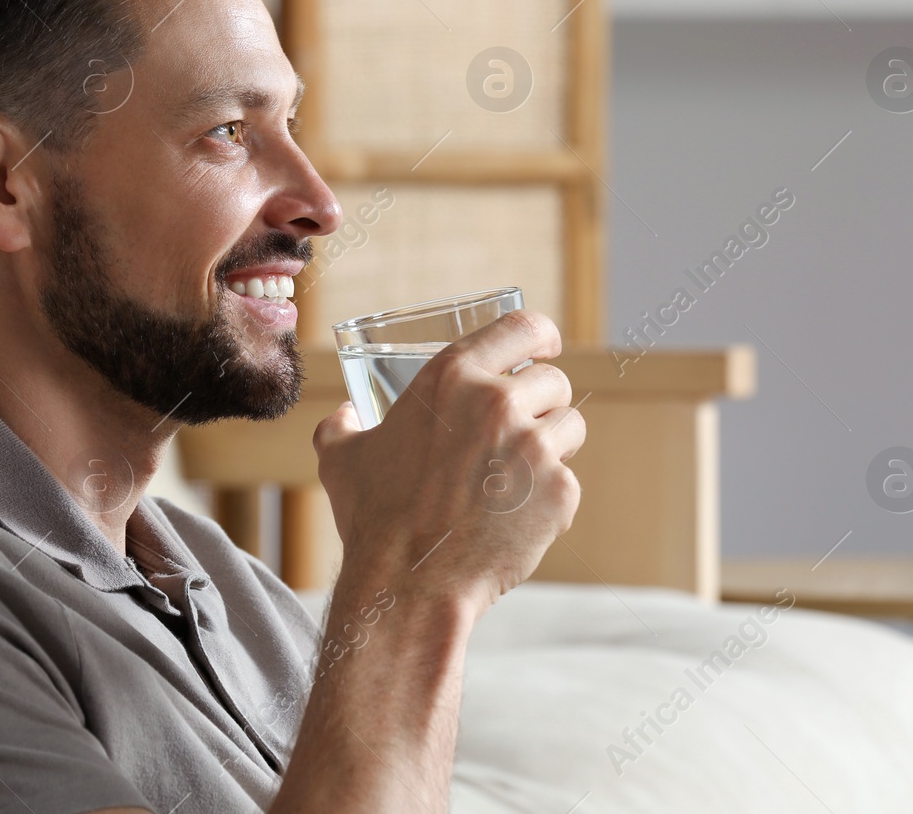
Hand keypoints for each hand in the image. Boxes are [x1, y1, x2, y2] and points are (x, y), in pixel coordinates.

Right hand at [313, 309, 584, 616]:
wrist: (408, 585)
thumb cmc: (373, 519)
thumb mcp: (342, 458)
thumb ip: (343, 425)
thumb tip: (346, 413)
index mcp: (450, 376)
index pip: (522, 327)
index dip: (542, 336)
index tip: (546, 348)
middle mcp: (497, 401)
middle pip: (553, 381)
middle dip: (542, 405)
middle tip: (518, 437)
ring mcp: (533, 446)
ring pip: (570, 427)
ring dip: (552, 449)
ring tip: (516, 479)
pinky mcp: (559, 491)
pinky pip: (569, 483)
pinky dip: (548, 502)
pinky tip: (512, 521)